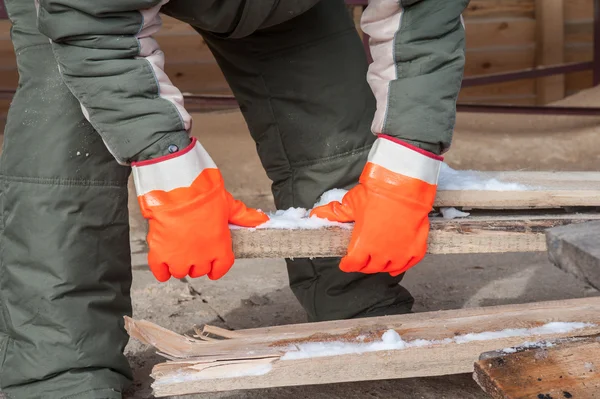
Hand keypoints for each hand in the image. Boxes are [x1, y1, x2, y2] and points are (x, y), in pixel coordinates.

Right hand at [132, 138, 268, 281]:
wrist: (177, 190)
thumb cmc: (203, 195)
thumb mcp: (228, 204)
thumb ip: (244, 216)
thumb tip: (261, 220)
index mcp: (220, 248)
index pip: (221, 268)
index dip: (217, 268)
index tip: (214, 268)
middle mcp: (201, 257)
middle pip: (199, 271)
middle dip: (197, 263)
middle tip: (193, 251)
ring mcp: (179, 258)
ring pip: (180, 272)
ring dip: (180, 265)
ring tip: (177, 253)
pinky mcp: (160, 254)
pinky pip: (161, 273)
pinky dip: (162, 271)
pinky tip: (163, 265)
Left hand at [310, 135, 440, 275]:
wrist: (405, 186)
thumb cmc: (377, 194)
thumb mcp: (352, 203)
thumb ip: (335, 213)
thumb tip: (316, 215)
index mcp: (364, 245)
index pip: (353, 264)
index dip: (347, 264)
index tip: (345, 263)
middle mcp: (382, 253)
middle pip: (370, 267)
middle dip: (363, 265)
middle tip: (360, 261)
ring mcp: (400, 252)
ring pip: (388, 268)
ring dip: (380, 266)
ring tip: (376, 263)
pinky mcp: (415, 248)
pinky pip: (408, 264)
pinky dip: (400, 268)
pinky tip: (394, 268)